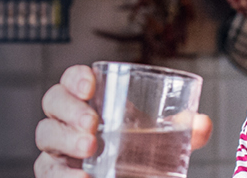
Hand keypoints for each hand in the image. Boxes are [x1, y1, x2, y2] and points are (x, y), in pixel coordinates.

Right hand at [34, 65, 213, 177]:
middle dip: (70, 109)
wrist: (130, 176)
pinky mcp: (54, 172)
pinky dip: (63, 174)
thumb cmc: (137, 152)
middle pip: (52, 102)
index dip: (75, 78)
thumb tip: (202, 124)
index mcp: (90, 101)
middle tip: (94, 124)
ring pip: (45, 134)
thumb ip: (182, 130)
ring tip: (91, 148)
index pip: (73, 79)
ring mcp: (57, 147)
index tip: (91, 85)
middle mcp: (68, 120)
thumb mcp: (162, 139)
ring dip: (66, 139)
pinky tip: (84, 177)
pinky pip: (47, 171)